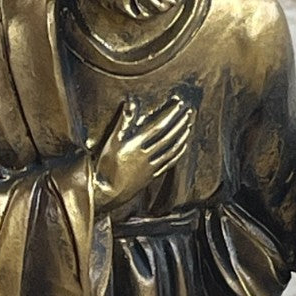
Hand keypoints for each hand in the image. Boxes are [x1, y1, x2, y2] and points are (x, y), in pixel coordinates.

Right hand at [92, 94, 194, 213]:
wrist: (107, 194)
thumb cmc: (106, 166)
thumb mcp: (111, 141)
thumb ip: (123, 121)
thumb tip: (131, 102)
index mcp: (136, 145)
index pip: (158, 126)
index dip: (169, 114)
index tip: (179, 104)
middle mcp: (146, 155)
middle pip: (168, 136)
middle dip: (180, 123)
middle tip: (189, 112)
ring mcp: (151, 167)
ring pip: (171, 149)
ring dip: (181, 136)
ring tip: (189, 125)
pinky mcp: (152, 176)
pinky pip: (169, 162)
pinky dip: (177, 153)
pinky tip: (182, 146)